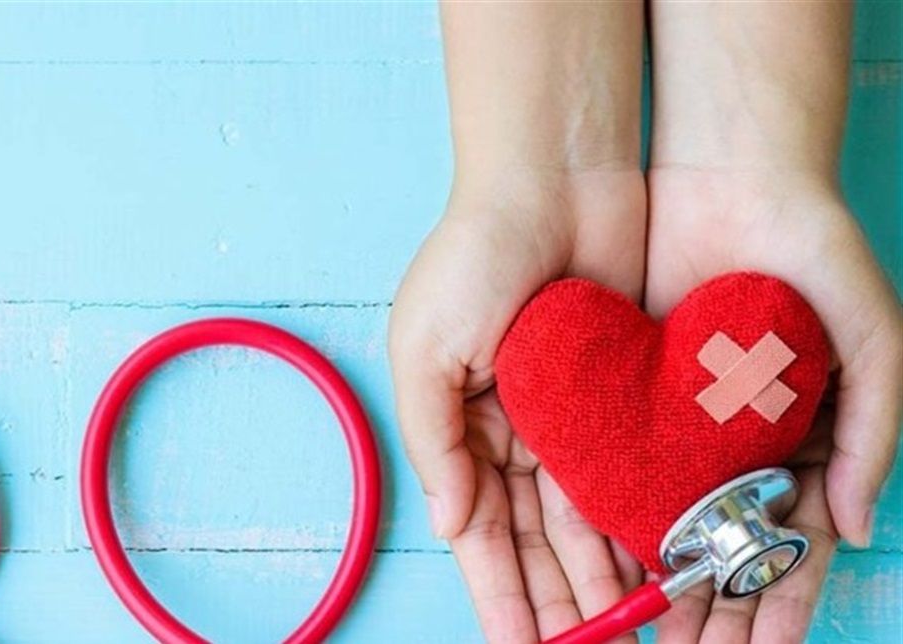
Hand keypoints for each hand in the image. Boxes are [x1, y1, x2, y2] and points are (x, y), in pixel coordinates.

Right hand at [390, 168, 646, 641]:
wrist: (554, 179)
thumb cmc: (473, 255)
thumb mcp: (425, 346)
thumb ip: (435, 440)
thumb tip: (451, 524)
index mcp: (455, 425)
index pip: (475, 529)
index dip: (495, 590)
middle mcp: (508, 432)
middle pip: (529, 540)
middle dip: (548, 599)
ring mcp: (564, 418)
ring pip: (578, 520)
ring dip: (591, 576)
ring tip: (616, 630)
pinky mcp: (615, 398)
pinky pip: (620, 475)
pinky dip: (627, 524)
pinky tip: (643, 570)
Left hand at [644, 169, 902, 641]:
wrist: (733, 172)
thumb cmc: (817, 250)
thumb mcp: (873, 337)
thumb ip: (874, 432)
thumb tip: (851, 529)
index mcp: (801, 437)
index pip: (790, 539)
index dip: (780, 598)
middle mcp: (736, 439)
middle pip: (721, 544)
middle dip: (712, 606)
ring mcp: (680, 419)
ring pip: (663, 519)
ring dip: (655, 581)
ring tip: (644, 634)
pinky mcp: (625, 391)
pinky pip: (614, 464)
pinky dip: (610, 519)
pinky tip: (600, 565)